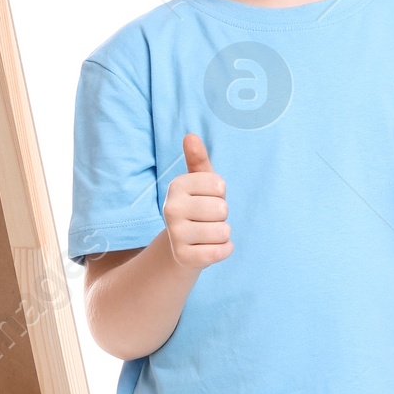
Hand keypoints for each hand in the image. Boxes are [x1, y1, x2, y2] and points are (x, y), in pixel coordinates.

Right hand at [163, 133, 231, 268]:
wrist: (184, 245)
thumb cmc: (198, 206)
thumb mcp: (200, 182)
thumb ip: (198, 159)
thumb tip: (190, 136)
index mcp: (176, 186)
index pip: (219, 185)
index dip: (220, 194)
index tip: (207, 198)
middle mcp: (170, 209)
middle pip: (221, 209)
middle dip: (222, 215)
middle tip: (207, 219)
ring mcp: (175, 234)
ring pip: (223, 231)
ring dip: (222, 234)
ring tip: (207, 233)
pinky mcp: (183, 257)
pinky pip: (221, 251)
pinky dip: (223, 250)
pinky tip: (210, 248)